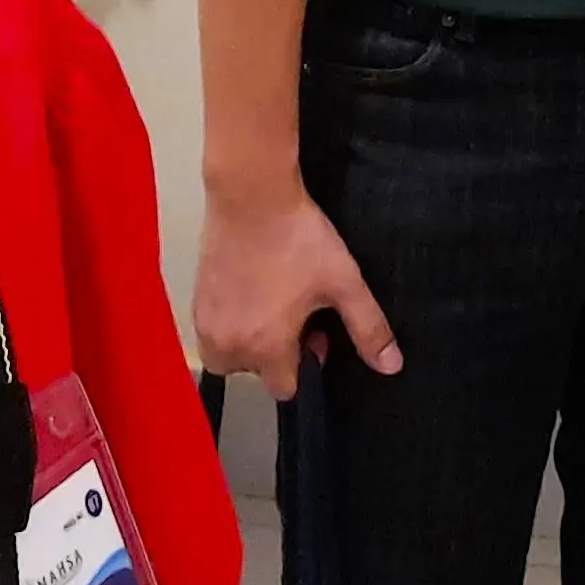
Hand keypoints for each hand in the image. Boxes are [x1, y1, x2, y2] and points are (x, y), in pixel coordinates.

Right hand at [193, 178, 399, 400]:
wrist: (252, 196)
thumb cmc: (299, 240)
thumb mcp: (343, 283)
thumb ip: (367, 328)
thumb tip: (390, 366)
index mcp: (266, 348)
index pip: (285, 388)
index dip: (306, 362)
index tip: (315, 330)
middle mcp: (229, 345)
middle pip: (256, 372)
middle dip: (277, 351)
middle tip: (295, 310)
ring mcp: (206, 323)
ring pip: (230, 354)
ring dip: (251, 339)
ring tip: (271, 299)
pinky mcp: (194, 299)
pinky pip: (212, 330)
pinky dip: (230, 321)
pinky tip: (251, 287)